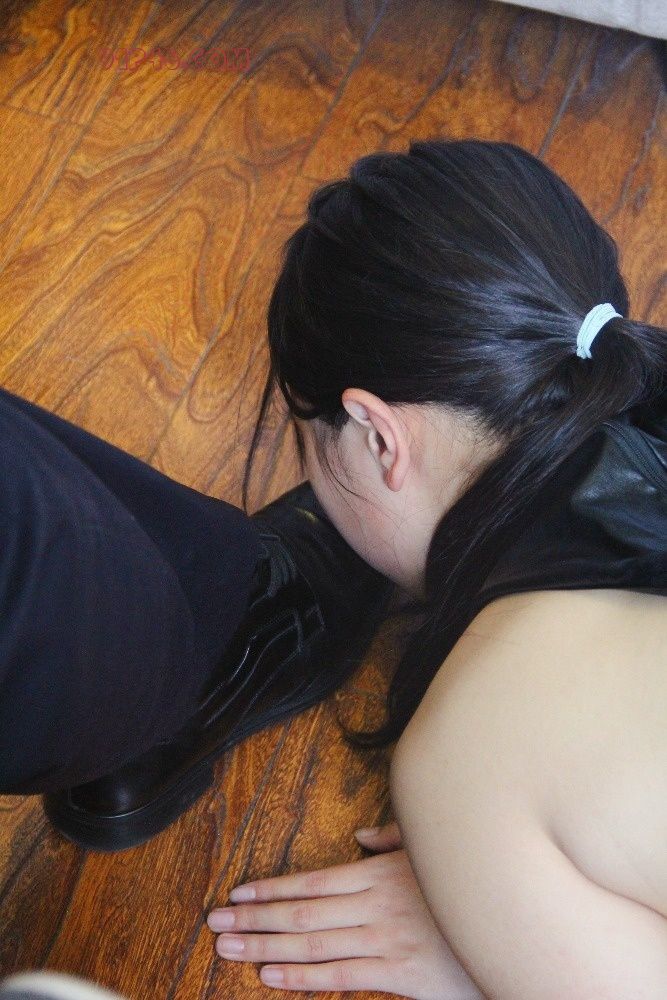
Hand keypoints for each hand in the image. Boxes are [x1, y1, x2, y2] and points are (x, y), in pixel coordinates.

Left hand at [206, 821, 482, 997]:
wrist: (517, 932)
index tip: (237, 892)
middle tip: (214, 921)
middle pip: (302, 913)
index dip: (271, 888)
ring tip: (229, 946)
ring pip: (313, 944)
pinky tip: (271, 976)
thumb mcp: (437, 851)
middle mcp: (376, 905)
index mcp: (381, 873)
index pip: (312, 881)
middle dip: (254, 916)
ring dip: (266, 945)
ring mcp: (385, 941)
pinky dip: (302, 978)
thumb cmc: (473, 886)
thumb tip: (361, 838)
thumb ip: (397, 841)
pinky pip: (342, 977)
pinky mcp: (400, 974)